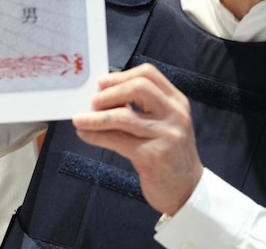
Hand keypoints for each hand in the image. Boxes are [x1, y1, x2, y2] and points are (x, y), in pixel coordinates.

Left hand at [72, 63, 203, 215]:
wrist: (186, 190)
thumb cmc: (168, 153)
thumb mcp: (163, 124)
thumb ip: (142, 108)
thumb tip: (102, 96)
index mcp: (176, 102)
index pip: (148, 74)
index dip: (121, 75)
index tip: (102, 82)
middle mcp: (175, 114)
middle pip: (139, 88)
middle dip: (110, 92)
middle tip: (93, 101)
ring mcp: (166, 134)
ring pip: (125, 116)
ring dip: (96, 117)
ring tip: (79, 119)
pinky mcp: (153, 156)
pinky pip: (118, 140)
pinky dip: (97, 136)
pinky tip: (85, 135)